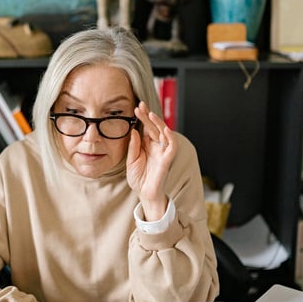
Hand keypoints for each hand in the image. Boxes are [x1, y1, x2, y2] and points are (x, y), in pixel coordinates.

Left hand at [126, 101, 175, 220]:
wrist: (144, 194)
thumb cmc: (138, 179)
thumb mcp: (131, 161)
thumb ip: (133, 146)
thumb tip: (134, 131)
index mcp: (147, 146)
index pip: (146, 128)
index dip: (142, 118)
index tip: (136, 108)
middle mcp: (156, 147)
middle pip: (154, 128)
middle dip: (148, 116)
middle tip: (140, 106)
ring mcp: (162, 152)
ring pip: (164, 133)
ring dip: (158, 123)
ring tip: (150, 114)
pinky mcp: (167, 160)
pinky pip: (171, 147)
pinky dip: (170, 137)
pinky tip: (165, 129)